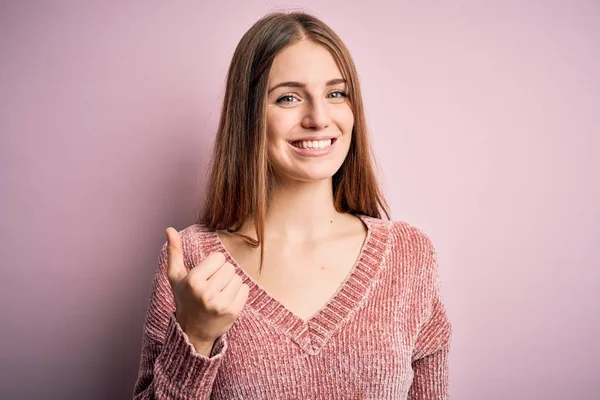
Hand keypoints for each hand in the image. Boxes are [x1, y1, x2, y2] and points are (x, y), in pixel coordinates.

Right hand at [165, 227, 248, 352]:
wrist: (193, 332)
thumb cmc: (185, 299)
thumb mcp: (176, 277)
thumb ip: (174, 252)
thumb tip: (170, 228)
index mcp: (193, 281)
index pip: (218, 257)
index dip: (213, 265)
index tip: (206, 276)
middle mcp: (206, 293)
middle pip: (230, 267)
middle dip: (223, 274)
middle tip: (212, 287)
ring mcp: (220, 304)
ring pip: (238, 278)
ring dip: (231, 284)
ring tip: (218, 294)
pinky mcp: (232, 312)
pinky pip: (245, 290)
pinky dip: (239, 293)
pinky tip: (226, 301)